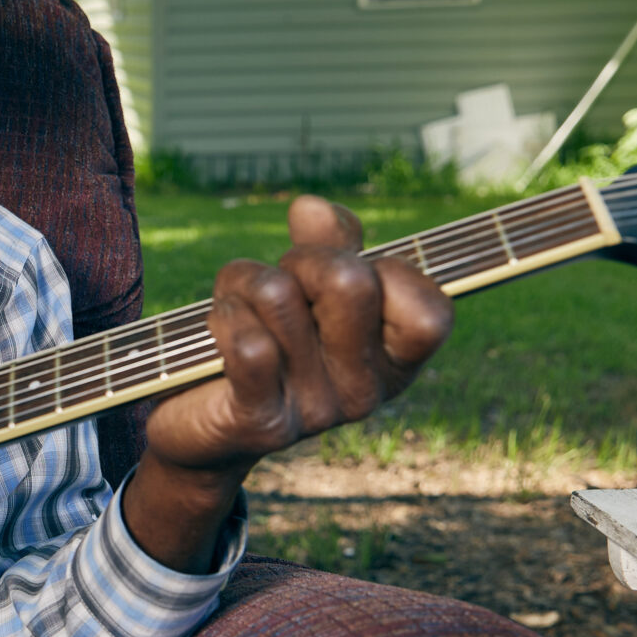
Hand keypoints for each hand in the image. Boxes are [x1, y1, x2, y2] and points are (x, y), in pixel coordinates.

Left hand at [123, 195, 451, 571]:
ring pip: (279, 295)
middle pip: (350, 281)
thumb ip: (330, 243)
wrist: (204, 428)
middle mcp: (365, 394)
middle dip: (301, 259)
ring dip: (244, 283)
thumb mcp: (309, 287)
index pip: (432, 310)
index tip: (351, 273)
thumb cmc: (268, 341)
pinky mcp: (263, 423)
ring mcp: (317, 413)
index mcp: (393, 363)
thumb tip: (312, 208)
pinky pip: (248, 344)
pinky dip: (222, 317)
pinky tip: (219, 332)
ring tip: (239, 307)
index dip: (388, 270)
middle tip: (279, 286)